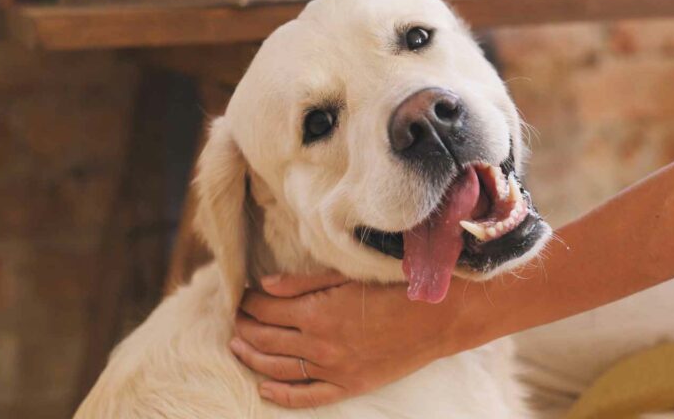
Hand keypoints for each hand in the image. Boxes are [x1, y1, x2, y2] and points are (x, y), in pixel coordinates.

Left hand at [230, 272, 474, 408]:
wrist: (438, 317)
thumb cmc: (395, 288)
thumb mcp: (347, 277)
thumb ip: (302, 283)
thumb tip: (264, 286)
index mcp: (318, 313)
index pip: (268, 308)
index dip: (250, 301)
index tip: (242, 295)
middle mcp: (320, 345)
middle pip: (267, 338)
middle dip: (246, 326)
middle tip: (236, 317)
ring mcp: (334, 369)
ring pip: (278, 368)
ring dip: (253, 356)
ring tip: (237, 345)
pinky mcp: (350, 386)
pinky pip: (307, 397)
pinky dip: (282, 395)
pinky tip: (263, 388)